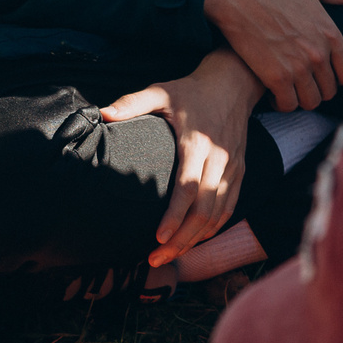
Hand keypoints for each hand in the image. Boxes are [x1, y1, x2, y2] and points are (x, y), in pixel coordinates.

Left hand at [99, 49, 263, 266]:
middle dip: (181, 239)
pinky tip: (194, 241)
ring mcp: (232, 169)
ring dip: (196, 240)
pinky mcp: (239, 173)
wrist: (233, 84)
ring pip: (218, 215)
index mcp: (198, 144)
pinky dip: (213, 229)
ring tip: (170, 256)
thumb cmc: (191, 91)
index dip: (175, 216)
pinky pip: (229, 208)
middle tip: (156, 258)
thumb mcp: (161, 91)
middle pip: (204, 211)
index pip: (189, 188)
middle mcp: (219, 160)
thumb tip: (103, 114)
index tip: (158, 237)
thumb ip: (132, 103)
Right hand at [202, 0, 342, 110]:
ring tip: (289, 88)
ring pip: (310, 102)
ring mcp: (297, 67)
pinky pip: (287, 104)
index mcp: (331, 33)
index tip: (324, 74)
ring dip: (300, 98)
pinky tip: (273, 92)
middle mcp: (318, 53)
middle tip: (302, 81)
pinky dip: (281, 102)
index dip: (338, 78)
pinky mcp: (275, 77)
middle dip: (317, 88)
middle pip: (329, 91)